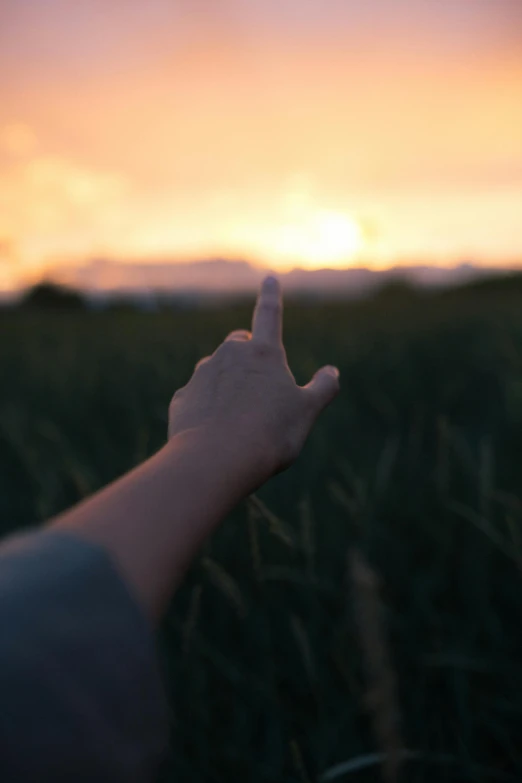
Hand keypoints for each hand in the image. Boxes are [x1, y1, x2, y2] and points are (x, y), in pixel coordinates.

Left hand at [168, 276, 339, 487]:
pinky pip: (197, 396)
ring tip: (239, 417)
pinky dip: (207, 406)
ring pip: (216, 369)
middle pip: (239, 343)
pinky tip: (215, 430)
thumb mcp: (306, 412)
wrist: (217, 459)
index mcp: (264, 354)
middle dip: (248, 353)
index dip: (271, 296)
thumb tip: (332, 372)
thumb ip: (322, 388)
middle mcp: (230, 356)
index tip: (269, 278)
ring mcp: (202, 375)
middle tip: (259, 383)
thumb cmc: (270, 433)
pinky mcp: (183, 398)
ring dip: (226, 382)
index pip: (269, 315)